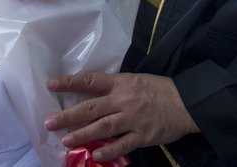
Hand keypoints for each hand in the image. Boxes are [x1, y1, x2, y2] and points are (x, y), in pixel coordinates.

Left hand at [44, 72, 199, 162]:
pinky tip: (95, 155)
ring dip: (82, 135)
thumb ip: (114, 89)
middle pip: (91, 107)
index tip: (50, 85)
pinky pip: (123, 145)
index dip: (69, 83)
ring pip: (103, 127)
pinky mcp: (143, 136)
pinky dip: (108, 151)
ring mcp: (132, 119)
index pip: (90, 81)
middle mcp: (123, 100)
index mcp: (121, 83)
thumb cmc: (159, 89)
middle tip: (49, 122)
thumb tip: (90, 96)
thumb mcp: (135, 81)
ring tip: (66, 141)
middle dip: (68, 116)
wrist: (187, 102)